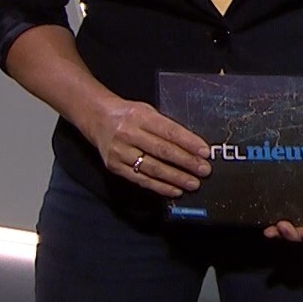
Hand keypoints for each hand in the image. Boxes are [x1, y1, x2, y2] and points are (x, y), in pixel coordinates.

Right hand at [81, 98, 211, 197]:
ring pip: (153, 168)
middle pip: (162, 151)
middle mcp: (129, 133)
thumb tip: (193, 146)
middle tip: (204, 170)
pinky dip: (159, 186)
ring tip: (192, 183)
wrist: (97, 118)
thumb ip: (167, 127)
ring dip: (176, 178)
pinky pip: (141, 179)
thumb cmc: (129, 115)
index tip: (205, 152)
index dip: (189, 143)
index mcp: (141, 116)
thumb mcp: (148, 112)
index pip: (169, 131)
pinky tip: (174, 189)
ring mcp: (120, 151)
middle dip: (186, 162)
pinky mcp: (115, 166)